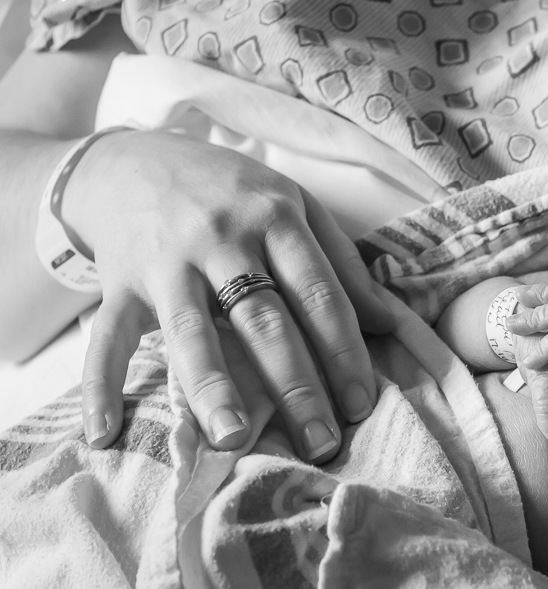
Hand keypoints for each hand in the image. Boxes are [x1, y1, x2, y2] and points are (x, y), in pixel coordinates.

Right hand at [65, 129, 394, 462]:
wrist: (135, 160)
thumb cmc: (232, 192)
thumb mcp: (295, 206)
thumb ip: (342, 263)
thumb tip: (390, 323)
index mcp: (276, 217)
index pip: (318, 292)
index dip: (344, 351)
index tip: (361, 404)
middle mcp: (222, 238)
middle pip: (264, 319)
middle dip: (295, 384)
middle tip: (320, 443)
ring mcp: (167, 261)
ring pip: (191, 330)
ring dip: (213, 387)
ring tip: (234, 438)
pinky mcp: (119, 281)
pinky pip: (108, 336)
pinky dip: (101, 385)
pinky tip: (105, 434)